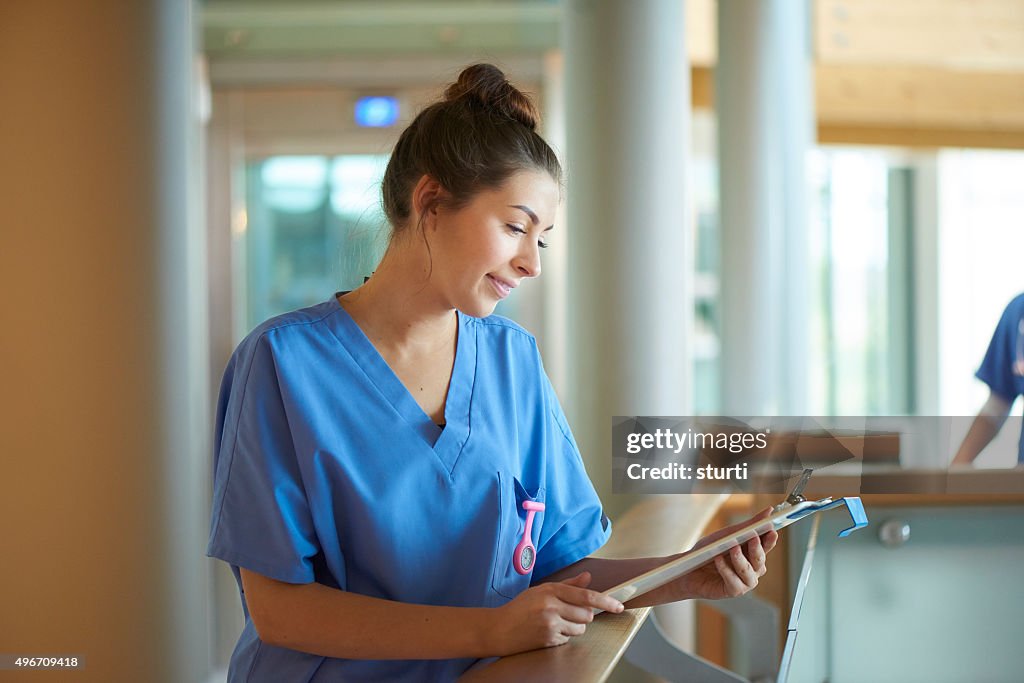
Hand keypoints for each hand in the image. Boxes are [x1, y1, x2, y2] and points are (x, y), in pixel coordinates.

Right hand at [485, 571, 623, 654]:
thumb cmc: (520, 608)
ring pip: (580, 628)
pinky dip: (564, 635)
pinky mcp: (549, 640)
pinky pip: (568, 638)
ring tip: (557, 622)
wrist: (499, 629)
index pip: (586, 596)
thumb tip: (588, 577)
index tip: (618, 605)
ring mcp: (550, 625)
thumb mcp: (542, 590)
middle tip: (571, 614)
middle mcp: (552, 607)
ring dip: (575, 626)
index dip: (606, 601)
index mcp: (551, 591)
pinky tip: (549, 631)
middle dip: (585, 616)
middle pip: (587, 614)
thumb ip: (568, 585)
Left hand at [673, 507, 778, 600]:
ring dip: (741, 560)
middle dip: (757, 549)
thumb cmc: (709, 551)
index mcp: (753, 554)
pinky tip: (718, 560)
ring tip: (732, 548)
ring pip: (749, 572)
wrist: (687, 569)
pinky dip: (726, 570)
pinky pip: (734, 582)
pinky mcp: (733, 591)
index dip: (770, 539)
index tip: (771, 530)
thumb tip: (770, 510)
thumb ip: (749, 525)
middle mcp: (752, 569)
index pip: (766, 546)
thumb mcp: (727, 535)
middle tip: (753, 537)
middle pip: (760, 560)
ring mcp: (744, 582)